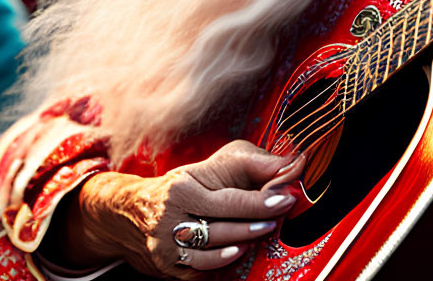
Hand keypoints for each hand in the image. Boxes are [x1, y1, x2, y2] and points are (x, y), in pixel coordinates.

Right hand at [65, 140, 304, 276]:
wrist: (138, 207)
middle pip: (218, 230)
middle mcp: (170, 219)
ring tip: (259, 236)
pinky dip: (218, 265)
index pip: (228, 200)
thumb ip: (256, 163)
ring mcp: (165, 247)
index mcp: (183, 188)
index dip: (259, 202)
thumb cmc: (191, 180)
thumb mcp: (219, 163)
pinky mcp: (167, 266)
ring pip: (207, 254)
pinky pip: (197, 271)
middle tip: (276, 222)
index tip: (285, 200)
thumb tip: (294, 164)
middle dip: (251, 227)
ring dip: (237, 246)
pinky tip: (236, 254)